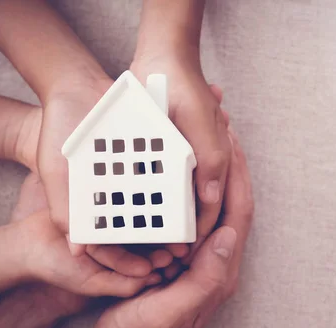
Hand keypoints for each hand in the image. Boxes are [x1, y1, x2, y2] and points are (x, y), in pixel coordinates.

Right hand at [11, 175, 161, 313]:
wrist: (26, 246)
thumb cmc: (59, 269)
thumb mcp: (92, 283)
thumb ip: (120, 285)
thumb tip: (149, 279)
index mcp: (124, 260)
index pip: (150, 258)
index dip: (164, 257)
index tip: (176, 255)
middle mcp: (121, 240)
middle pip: (149, 236)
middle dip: (164, 237)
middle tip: (176, 236)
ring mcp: (111, 221)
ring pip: (137, 217)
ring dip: (153, 216)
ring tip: (167, 216)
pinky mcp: (99, 202)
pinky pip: (119, 200)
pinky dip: (132, 198)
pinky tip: (146, 192)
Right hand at [35, 76, 189, 261]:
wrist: (73, 89)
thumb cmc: (56, 133)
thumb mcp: (55, 173)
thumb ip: (65, 209)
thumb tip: (77, 250)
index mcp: (96, 205)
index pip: (114, 242)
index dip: (129, 259)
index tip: (148, 272)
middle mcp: (119, 193)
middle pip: (143, 227)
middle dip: (160, 243)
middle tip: (179, 256)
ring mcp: (138, 175)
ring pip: (159, 204)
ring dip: (175, 219)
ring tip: (192, 231)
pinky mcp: (153, 155)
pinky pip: (169, 173)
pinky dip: (179, 184)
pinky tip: (194, 194)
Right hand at [83, 130, 252, 327]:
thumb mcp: (171, 313)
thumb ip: (205, 280)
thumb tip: (229, 236)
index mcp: (219, 271)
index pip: (237, 213)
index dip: (238, 176)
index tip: (232, 140)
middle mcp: (214, 260)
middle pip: (230, 202)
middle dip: (230, 165)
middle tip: (223, 127)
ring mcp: (197, 257)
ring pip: (211, 204)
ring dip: (212, 171)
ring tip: (205, 138)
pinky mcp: (178, 257)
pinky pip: (190, 214)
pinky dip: (189, 188)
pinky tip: (176, 170)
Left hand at [131, 50, 231, 257]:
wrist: (158, 60)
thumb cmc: (188, 91)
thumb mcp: (205, 125)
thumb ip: (213, 161)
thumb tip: (211, 198)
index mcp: (212, 168)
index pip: (209, 210)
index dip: (197, 234)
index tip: (181, 256)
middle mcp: (194, 172)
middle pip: (187, 214)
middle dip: (174, 238)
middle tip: (157, 261)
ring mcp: (174, 166)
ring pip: (167, 206)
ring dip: (156, 227)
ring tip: (139, 248)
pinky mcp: (153, 158)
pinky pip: (148, 186)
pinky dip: (139, 202)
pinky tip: (122, 218)